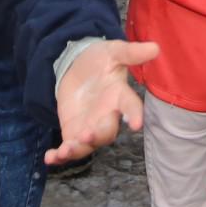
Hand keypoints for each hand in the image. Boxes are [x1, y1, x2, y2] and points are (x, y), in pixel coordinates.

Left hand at [46, 37, 158, 162]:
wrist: (77, 65)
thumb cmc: (100, 60)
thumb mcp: (113, 51)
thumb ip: (131, 52)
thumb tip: (155, 47)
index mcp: (120, 97)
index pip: (131, 107)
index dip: (135, 115)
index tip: (137, 124)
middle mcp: (107, 116)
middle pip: (106, 132)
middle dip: (97, 135)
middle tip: (86, 134)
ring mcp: (90, 127)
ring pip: (87, 145)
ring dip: (77, 150)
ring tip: (64, 150)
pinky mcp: (72, 132)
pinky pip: (68, 149)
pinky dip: (59, 156)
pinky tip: (50, 158)